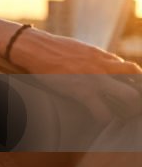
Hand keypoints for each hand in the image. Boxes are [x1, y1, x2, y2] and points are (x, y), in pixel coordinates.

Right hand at [12, 29, 141, 123]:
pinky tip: (100, 118)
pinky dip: (104, 118)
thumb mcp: (81, 48)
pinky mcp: (83, 91)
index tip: (131, 91)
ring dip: (127, 108)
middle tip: (131, 105)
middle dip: (137, 95)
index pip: (132, 70)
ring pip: (128, 96)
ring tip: (121, 115)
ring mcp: (96, 79)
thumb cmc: (54, 48)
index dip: (135, 83)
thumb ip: (95, 58)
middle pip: (137, 80)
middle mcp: (104, 66)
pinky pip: (103, 111)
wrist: (35, 48)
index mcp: (104, 56)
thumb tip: (102, 65)